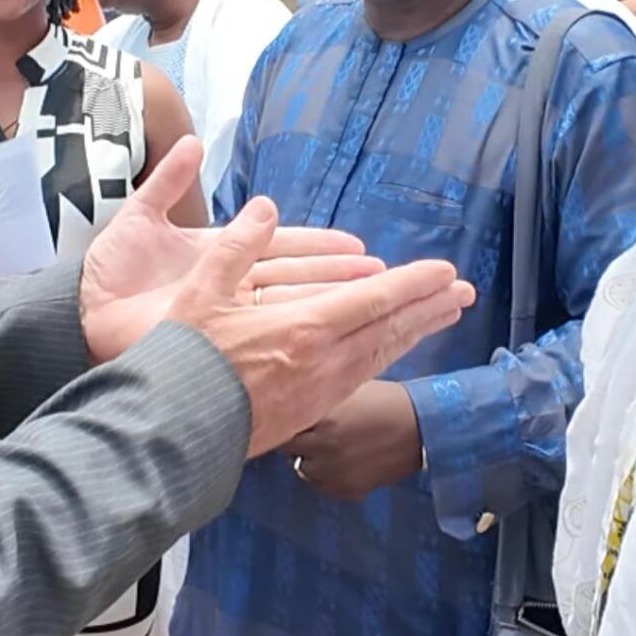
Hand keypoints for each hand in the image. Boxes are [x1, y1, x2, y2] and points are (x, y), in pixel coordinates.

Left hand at [80, 137, 389, 362]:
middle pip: (299, 277)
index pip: (283, 248)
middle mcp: (231, 287)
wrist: (78, 315)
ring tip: (380, 301)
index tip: (360, 249)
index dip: (322, 248)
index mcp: (220, 256)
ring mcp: (228, 314)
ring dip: (334, 302)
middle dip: (344, 277)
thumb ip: (169, 181)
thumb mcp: (139, 217)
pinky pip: (268, 330)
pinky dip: (302, 328)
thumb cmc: (108, 272)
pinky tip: (337, 334)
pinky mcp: (219, 337)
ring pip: (293, 304)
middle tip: (389, 276)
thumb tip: (190, 142)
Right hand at [155, 191, 473, 457]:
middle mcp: (324, 362)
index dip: (414, 284)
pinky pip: (362, 377)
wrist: (172, 428)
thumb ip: (237, 246)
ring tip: (442, 316)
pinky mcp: (311, 411)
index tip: (445, 271)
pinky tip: (392, 350)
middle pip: (390, 329)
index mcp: (304, 329)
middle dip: (429, 307)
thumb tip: (265, 207)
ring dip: (415, 332)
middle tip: (463, 291)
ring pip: (380, 356)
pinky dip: (386, 357)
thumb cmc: (184, 359)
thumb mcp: (201, 291)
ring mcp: (321, 391)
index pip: (375, 300)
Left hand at [284, 380, 422, 500]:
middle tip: (307, 430)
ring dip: (308, 459)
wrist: (422, 427)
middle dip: (293, 439)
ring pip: (302, 470)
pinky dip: (325, 476)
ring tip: (326, 447)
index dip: (282, 419)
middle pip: (286, 449)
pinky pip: (323, 487)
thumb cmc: (386, 400)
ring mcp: (335, 475)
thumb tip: (293, 398)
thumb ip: (319, 400)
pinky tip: (340, 462)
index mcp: (321, 420)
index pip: (281, 425)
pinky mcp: (349, 491)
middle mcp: (322, 450)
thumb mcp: (348, 391)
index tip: (285, 414)